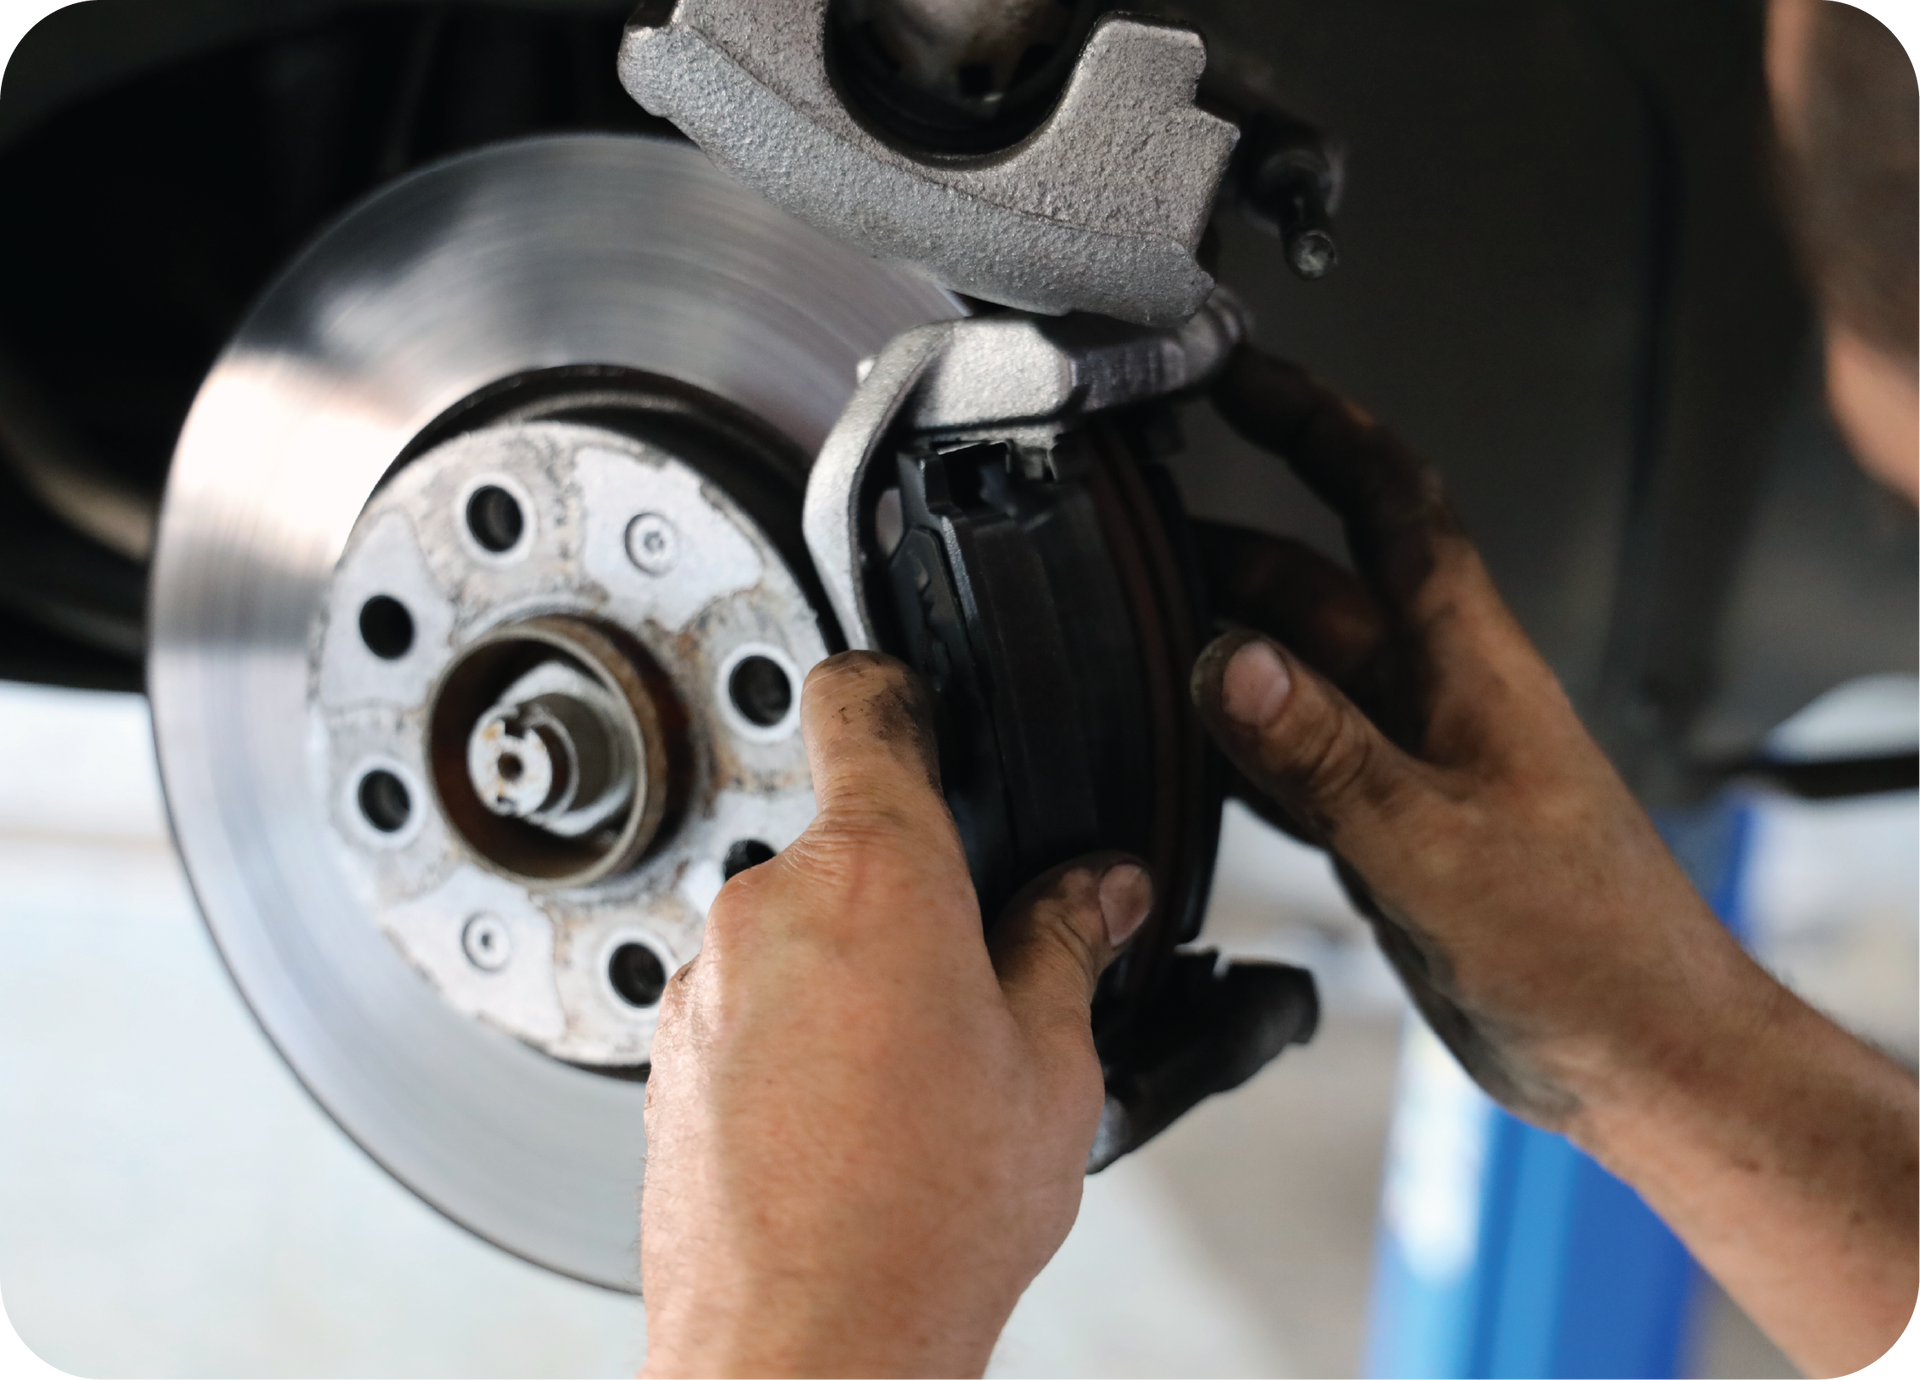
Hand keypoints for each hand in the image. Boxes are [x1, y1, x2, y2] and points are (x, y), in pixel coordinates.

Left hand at [638, 651, 1152, 1379]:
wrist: (803, 1348)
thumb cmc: (926, 1219)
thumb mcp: (1048, 1067)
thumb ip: (1066, 947)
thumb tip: (1097, 892)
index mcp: (876, 872)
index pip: (863, 704)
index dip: (898, 690)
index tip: (919, 707)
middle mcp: (768, 907)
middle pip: (845, 844)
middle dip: (909, 893)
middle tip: (971, 983)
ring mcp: (706, 981)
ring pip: (795, 932)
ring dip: (849, 971)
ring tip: (909, 1079)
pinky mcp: (669, 1052)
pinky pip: (743, 1001)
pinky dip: (791, 1031)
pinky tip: (845, 1117)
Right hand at [1187, 346, 1919, 1376]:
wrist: (1641, 1056)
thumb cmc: (1588, 950)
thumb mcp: (1436, 844)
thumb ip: (1323, 752)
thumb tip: (1226, 658)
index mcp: (1467, 662)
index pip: (1387, 500)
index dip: (1313, 423)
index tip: (1238, 374)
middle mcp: (1436, 694)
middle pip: (1316, 583)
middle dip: (1226, 545)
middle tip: (1130, 534)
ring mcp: (1412, 761)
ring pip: (1298, 670)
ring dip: (1219, 645)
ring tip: (1129, 631)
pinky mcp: (1394, 827)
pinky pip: (1296, 755)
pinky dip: (1237, 741)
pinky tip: (1183, 752)